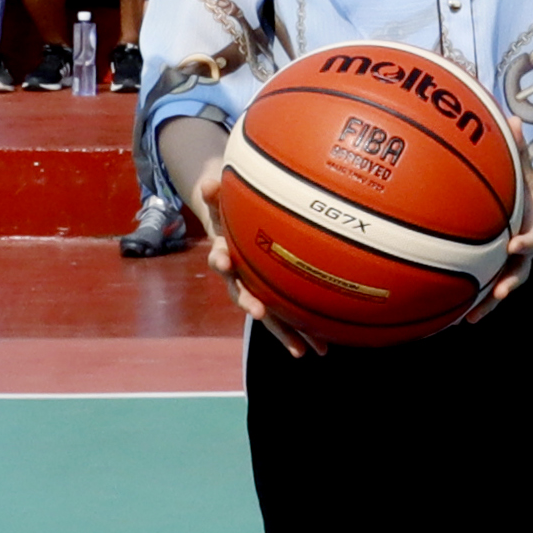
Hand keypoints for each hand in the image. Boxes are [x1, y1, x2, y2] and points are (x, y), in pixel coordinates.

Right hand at [186, 153, 322, 355]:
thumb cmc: (232, 214)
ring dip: (284, 332)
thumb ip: (216, 194)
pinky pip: (287, 317)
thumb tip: (210, 181)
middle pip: (242, 294)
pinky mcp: (274, 301)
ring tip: (302, 351)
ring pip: (269, 315)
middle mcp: (238, 278)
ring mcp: (256, 292)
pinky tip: (322, 348)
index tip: (224, 260)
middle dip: (250, 303)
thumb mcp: (222, 202)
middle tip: (258, 312)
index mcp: (225, 253)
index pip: (219, 256)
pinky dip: (302, 332)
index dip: (220, 259)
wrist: (234, 232)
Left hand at [463, 159, 532, 324]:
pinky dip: (479, 302)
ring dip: (490, 302)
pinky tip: (457, 316)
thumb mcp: (530, 171)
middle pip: (521, 270)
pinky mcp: (507, 271)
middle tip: (498, 292)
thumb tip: (511, 120)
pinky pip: (493, 288)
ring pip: (506, 285)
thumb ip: (521, 150)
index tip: (516, 245)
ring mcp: (518, 264)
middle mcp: (528, 249)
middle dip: (509, 282)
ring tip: (471, 318)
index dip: (526, 241)